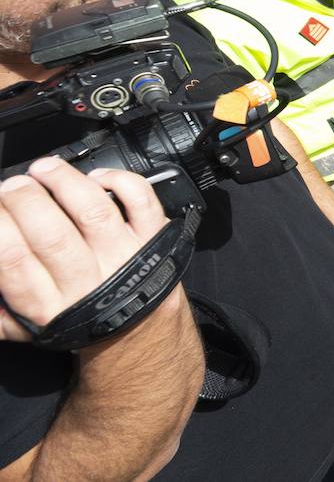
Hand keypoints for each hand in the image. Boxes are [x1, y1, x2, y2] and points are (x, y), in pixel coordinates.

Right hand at [0, 158, 168, 340]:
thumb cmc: (79, 318)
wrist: (138, 331)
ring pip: (92, 210)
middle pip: (51, 234)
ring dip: (64, 182)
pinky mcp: (152, 237)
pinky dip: (119, 180)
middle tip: (12, 186)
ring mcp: (123, 257)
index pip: (13, 260)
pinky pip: (140, 200)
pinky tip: (96, 177)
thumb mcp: (27, 326)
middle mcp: (85, 281)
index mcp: (47, 304)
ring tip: (44, 169)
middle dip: (25, 200)